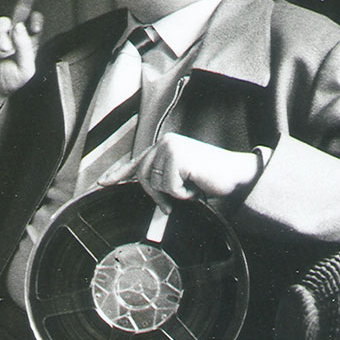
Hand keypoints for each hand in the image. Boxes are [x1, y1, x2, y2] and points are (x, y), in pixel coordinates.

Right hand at [0, 0, 42, 125]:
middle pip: (21, 8)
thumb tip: (19, 25)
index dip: (36, 21)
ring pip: (3, 23)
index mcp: (27, 42)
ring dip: (4, 40)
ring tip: (1, 54)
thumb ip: (26, 48)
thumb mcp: (25, 70)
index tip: (35, 23)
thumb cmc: (6, 82)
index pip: (34, 24)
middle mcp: (12, 34)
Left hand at [98, 133, 261, 212]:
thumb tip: (149, 194)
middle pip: (142, 178)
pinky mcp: (178, 157)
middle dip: (158, 195)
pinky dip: (185, 194)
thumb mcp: (182, 179)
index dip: (117, 175)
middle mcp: (164, 143)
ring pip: (156, 185)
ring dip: (175, 194)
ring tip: (194, 185)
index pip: (136, 162)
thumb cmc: (212, 179)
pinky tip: (198, 184)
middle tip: (182, 196)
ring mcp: (171, 147)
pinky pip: (170, 188)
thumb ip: (163, 181)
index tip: (102, 184)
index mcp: (164, 147)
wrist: (237, 176)